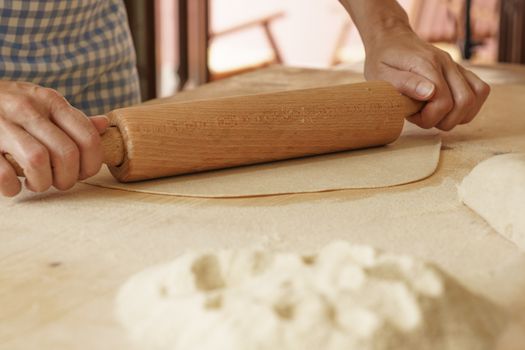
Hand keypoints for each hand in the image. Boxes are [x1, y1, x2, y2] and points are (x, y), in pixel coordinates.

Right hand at [0, 81, 108, 196]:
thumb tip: (104, 125)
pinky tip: (12, 186)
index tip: (84, 173)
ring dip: (43, 182)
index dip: (93, 163)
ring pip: (38, 161)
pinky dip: (12, 187)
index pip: (88, 136)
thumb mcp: (41, 103)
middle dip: (69, 178)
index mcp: (50, 101)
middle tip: (60, 182)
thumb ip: (70, 118)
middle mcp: (27, 109)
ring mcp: (1, 124)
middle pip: (66, 153)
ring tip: (37, 184)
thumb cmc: (8, 106)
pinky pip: (3, 173)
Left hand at [363, 28, 489, 130]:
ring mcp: (455, 66)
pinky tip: (450, 109)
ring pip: (476, 96)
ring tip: (436, 114)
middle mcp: (446, 64)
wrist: (391, 38)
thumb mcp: (381, 74)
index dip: (428, 118)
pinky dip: (469, 106)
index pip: (443, 102)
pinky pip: (480, 89)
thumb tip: (431, 93)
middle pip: (465, 102)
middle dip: (445, 120)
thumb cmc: (382, 60)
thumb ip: (405, 83)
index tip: (411, 114)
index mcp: (427, 66)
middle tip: (423, 117)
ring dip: (459, 115)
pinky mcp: (460, 70)